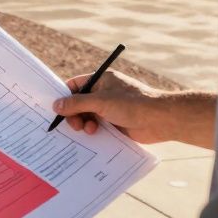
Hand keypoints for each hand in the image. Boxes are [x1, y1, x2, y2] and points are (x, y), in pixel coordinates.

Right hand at [52, 69, 175, 142]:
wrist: (161, 120)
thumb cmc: (132, 104)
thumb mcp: (100, 101)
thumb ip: (77, 103)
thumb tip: (56, 105)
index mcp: (102, 80)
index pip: (77, 85)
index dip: (65, 95)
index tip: (56, 108)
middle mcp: (105, 93)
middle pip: (80, 103)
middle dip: (75, 114)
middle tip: (75, 125)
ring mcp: (111, 109)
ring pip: (88, 116)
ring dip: (85, 124)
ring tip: (90, 130)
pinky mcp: (116, 124)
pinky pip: (99, 127)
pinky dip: (94, 132)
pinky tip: (94, 136)